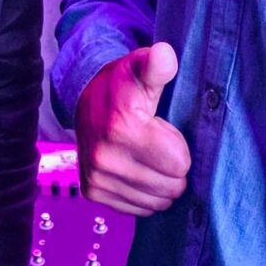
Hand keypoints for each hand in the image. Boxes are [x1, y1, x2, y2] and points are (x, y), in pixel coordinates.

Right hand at [76, 42, 191, 216]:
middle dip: (173, 169)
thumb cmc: (123, 87)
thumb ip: (157, 65)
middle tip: (158, 147)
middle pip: (170, 187)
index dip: (179, 148)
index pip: (179, 164)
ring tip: (147, 158)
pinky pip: (138, 210)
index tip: (163, 131)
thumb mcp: (140, 69)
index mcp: (121, 129)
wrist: (86, 102)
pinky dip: (144, 195)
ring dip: (160, 185)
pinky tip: (136, 172)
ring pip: (156, 203)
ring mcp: (97, 178)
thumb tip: (164, 55)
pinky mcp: (93, 192)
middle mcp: (104, 158)